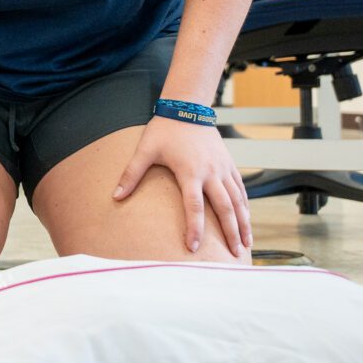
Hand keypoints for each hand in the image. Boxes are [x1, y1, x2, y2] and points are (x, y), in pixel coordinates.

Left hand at [112, 116, 251, 254]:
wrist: (186, 108)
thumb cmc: (164, 130)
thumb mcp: (145, 150)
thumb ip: (131, 174)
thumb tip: (115, 196)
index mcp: (190, 171)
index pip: (194, 206)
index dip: (195, 228)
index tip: (194, 247)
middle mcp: (211, 172)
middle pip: (225, 208)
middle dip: (231, 232)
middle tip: (234, 254)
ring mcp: (223, 168)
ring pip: (238, 200)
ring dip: (243, 222)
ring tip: (246, 244)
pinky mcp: (229, 163)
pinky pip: (240, 188)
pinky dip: (245, 205)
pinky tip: (247, 220)